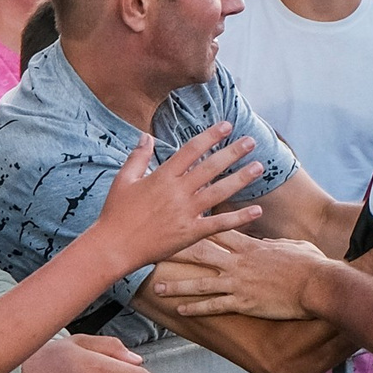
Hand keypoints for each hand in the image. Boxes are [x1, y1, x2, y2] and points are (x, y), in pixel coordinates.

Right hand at [87, 124, 264, 270]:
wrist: (114, 246)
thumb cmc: (115, 213)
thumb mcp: (123, 179)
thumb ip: (138, 156)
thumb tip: (146, 135)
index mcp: (162, 176)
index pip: (191, 150)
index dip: (210, 136)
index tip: (226, 126)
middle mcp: (177, 192)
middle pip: (210, 167)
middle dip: (232, 152)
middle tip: (251, 141)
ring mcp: (185, 213)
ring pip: (219, 192)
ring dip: (241, 179)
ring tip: (259, 167)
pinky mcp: (190, 233)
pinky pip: (219, 224)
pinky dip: (239, 217)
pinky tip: (257, 210)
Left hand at [150, 230, 326, 319]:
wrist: (317, 285)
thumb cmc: (310, 264)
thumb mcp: (289, 245)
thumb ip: (271, 243)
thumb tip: (263, 242)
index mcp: (249, 246)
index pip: (217, 231)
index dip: (196, 226)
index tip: (179, 221)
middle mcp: (238, 262)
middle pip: (199, 253)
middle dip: (175, 251)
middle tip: (154, 250)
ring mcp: (238, 283)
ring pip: (199, 283)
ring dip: (177, 286)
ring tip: (157, 288)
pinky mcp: (243, 303)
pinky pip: (214, 306)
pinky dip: (195, 308)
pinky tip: (180, 311)